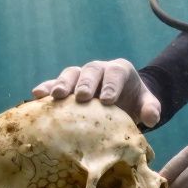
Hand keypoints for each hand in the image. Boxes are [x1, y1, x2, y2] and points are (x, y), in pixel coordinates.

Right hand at [31, 58, 161, 127]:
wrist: (121, 102)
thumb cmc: (134, 103)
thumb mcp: (146, 105)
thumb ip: (151, 109)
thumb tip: (152, 118)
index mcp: (120, 71)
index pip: (115, 73)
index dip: (111, 85)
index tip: (108, 100)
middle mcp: (99, 69)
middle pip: (91, 71)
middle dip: (86, 83)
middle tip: (82, 97)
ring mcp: (81, 76)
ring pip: (71, 74)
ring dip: (62, 84)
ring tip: (55, 96)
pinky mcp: (67, 86)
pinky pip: (54, 84)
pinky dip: (45, 88)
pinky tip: (36, 95)